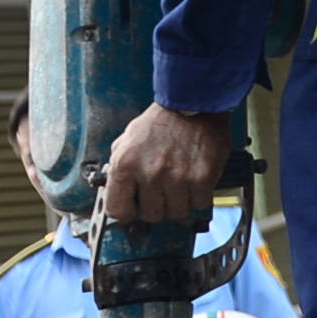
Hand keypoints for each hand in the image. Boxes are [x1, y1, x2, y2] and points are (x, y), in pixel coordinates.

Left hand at [101, 104, 236, 223]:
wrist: (193, 103)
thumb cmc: (161, 122)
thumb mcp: (128, 139)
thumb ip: (119, 167)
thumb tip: (115, 192)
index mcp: (125, 165)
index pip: (117, 210)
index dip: (128, 211)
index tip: (134, 208)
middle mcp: (149, 174)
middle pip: (151, 215)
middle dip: (157, 205)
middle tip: (163, 190)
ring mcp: (177, 178)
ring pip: (177, 213)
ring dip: (180, 202)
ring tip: (181, 184)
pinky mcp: (201, 178)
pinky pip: (199, 204)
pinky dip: (199, 196)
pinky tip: (196, 181)